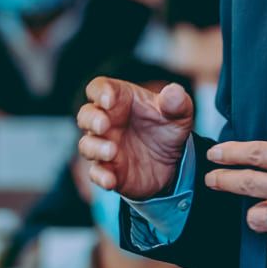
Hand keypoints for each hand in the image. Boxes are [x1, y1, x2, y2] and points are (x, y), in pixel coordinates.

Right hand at [77, 77, 192, 199]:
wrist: (175, 161)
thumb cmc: (169, 127)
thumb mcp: (180, 112)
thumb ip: (177, 101)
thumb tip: (173, 91)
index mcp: (122, 99)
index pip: (99, 88)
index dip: (100, 92)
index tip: (108, 100)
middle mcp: (108, 121)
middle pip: (86, 115)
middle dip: (91, 119)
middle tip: (104, 125)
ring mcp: (105, 146)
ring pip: (87, 144)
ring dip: (95, 148)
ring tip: (112, 151)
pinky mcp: (108, 170)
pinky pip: (96, 173)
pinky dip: (100, 176)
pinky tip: (110, 180)